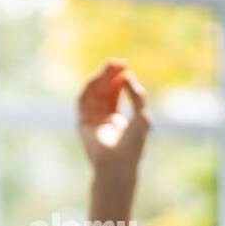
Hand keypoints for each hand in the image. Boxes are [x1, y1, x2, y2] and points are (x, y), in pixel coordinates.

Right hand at [77, 58, 149, 183]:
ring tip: (110, 66)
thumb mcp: (142, 116)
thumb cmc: (133, 145)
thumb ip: (137, 96)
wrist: (118, 163)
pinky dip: (90, 87)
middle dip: (110, 76)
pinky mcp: (82, 122)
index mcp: (116, 120)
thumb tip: (128, 76)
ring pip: (93, 93)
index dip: (119, 79)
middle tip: (118, 62)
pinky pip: (83, 100)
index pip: (115, 94)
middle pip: (103, 91)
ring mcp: (91, 120)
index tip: (125, 66)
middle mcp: (102, 119)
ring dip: (101, 78)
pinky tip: (99, 78)